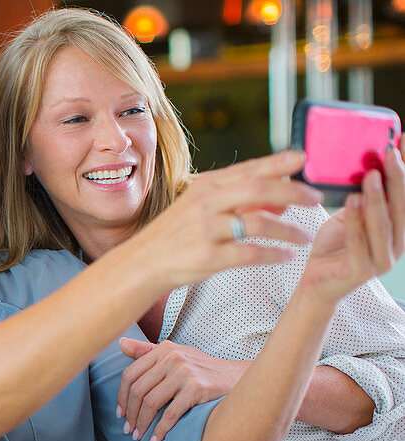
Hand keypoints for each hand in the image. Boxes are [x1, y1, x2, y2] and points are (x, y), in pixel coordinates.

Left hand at [116, 338, 247, 440]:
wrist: (238, 378)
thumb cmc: (202, 370)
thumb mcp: (175, 354)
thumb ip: (147, 351)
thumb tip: (120, 343)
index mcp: (163, 349)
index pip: (130, 375)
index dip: (121, 397)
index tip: (120, 414)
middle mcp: (172, 358)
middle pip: (138, 390)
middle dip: (130, 414)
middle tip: (128, 430)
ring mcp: (185, 372)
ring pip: (151, 403)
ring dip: (142, 424)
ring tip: (139, 436)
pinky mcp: (197, 389)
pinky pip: (171, 414)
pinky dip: (160, 430)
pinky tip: (156, 440)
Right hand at [128, 150, 322, 290]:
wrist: (142, 264)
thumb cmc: (176, 236)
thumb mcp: (200, 208)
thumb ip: (239, 200)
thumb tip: (283, 197)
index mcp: (206, 187)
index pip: (249, 169)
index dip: (278, 163)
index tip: (304, 158)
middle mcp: (206, 204)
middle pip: (258, 189)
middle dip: (293, 192)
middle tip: (317, 198)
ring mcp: (206, 230)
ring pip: (258, 222)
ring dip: (287, 230)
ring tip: (305, 237)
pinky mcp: (207, 256)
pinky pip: (250, 253)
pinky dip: (273, 254)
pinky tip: (286, 257)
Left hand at [299, 147, 404, 303]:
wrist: (316, 282)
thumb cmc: (335, 247)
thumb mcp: (351, 215)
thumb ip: (363, 196)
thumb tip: (368, 163)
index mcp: (398, 230)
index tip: (402, 142)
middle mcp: (396, 245)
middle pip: (402, 208)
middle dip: (398, 179)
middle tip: (390, 155)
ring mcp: (381, 260)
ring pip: (383, 225)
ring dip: (378, 198)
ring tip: (371, 175)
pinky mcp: (361, 271)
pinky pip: (360, 242)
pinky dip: (356, 221)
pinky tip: (352, 202)